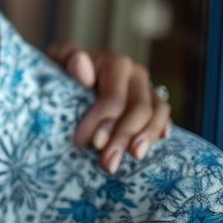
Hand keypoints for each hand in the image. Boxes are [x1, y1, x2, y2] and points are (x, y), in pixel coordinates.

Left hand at [50, 43, 172, 173]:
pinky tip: (158, 142)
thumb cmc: (63, 67)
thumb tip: (81, 63)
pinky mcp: (153, 100)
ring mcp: (147, 86)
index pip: (114, 99)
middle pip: (139, 109)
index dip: (102, 123)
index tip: (85, 142)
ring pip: (157, 113)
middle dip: (123, 137)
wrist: (69, 67)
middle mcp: (135, 73)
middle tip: (107, 163)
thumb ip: (68, 59)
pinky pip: (164, 114)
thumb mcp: (58, 59)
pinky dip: (161, 128)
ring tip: (134, 157)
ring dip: (146, 138)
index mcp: (114, 63)